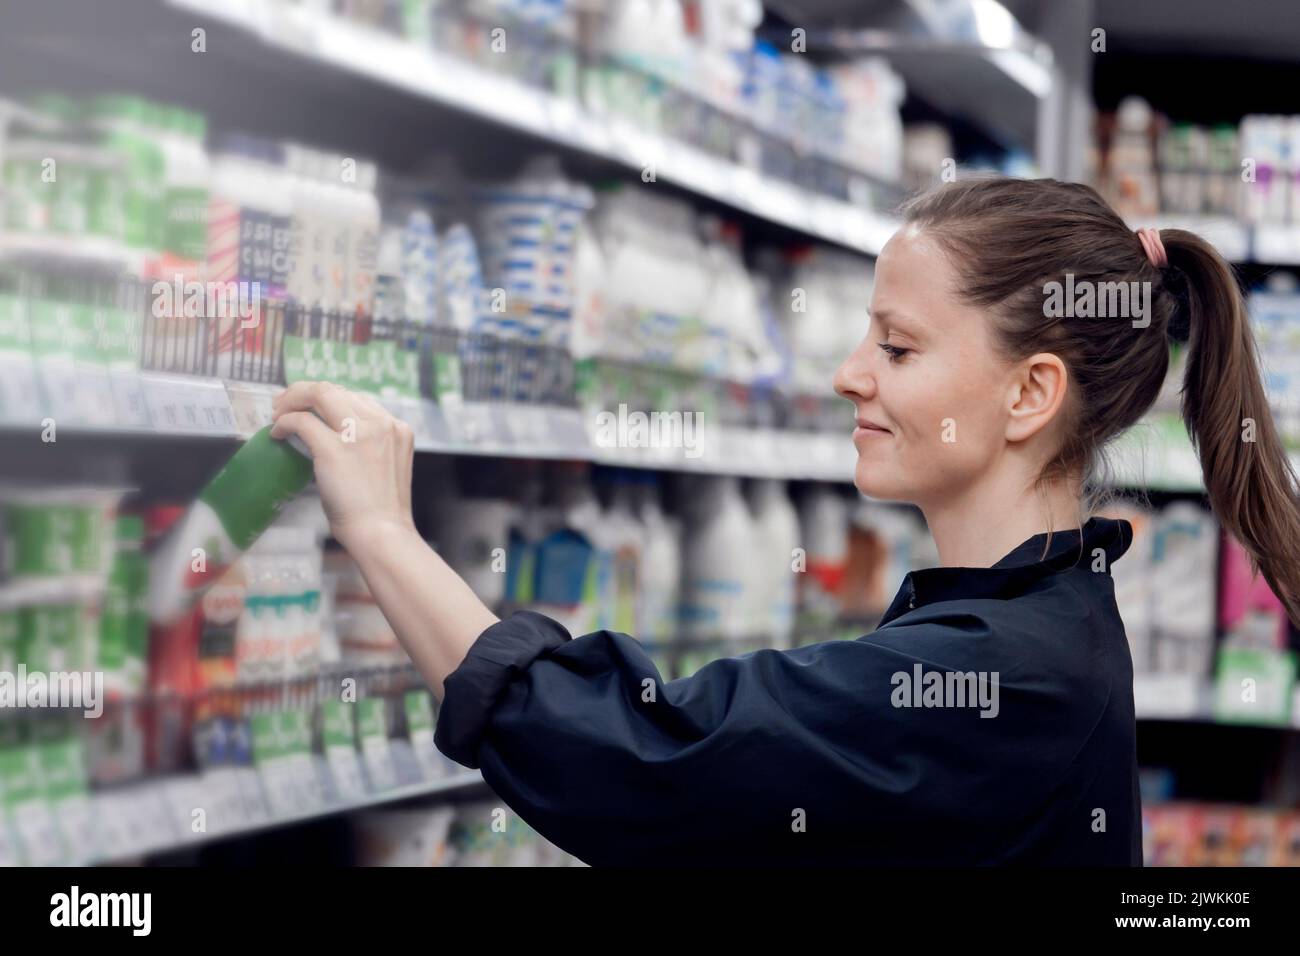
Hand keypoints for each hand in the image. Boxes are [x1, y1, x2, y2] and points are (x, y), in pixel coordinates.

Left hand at [269, 381, 416, 550]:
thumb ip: (368, 444)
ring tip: (277, 413)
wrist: (381, 532)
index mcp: (396, 428)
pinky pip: (301, 421)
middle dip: (304, 392)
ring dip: (292, 400)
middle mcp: (381, 424)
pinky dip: (284, 422)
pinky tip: (277, 433)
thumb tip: (332, 435)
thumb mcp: (385, 465)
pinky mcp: (334, 448)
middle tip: (284, 405)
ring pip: (318, 394)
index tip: (310, 407)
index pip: (356, 398)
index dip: (328, 399)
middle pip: (335, 389)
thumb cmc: (380, 511)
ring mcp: (358, 434)